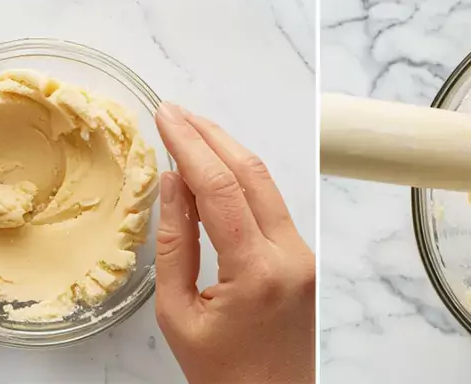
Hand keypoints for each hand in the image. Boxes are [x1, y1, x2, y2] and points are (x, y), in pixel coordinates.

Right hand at [154, 103, 314, 383]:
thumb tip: (171, 181)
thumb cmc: (222, 375)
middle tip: (174, 112)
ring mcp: (303, 255)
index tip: (165, 117)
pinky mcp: (304, 258)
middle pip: (251, 174)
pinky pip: (271, 206)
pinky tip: (213, 167)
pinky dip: (240, 180)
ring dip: (227, 151)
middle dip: (210, 135)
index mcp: (257, 272)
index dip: (190, 145)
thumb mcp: (178, 314)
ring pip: (265, 184)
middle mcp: (290, 256)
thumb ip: (174, 245)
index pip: (221, 188)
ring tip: (188, 129)